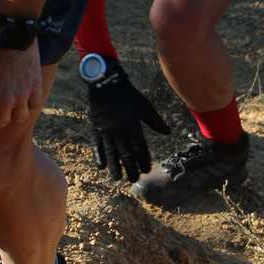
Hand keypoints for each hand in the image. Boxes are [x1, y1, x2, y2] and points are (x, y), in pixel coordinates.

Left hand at [0, 25, 42, 128]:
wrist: (9, 29)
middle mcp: (3, 103)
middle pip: (1, 122)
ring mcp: (21, 96)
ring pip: (20, 117)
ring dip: (15, 112)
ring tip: (12, 103)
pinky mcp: (35, 86)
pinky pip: (34, 104)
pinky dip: (30, 103)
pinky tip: (25, 95)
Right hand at [86, 60, 171, 181]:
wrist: (105, 85)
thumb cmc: (128, 95)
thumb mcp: (144, 105)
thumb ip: (155, 121)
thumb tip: (167, 132)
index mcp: (133, 125)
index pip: (140, 147)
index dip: (143, 160)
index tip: (146, 170)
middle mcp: (119, 130)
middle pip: (126, 153)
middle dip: (130, 167)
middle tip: (134, 179)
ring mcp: (106, 130)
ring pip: (111, 152)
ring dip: (115, 166)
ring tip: (118, 178)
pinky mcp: (96, 128)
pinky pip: (97, 145)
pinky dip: (99, 156)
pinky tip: (101, 166)